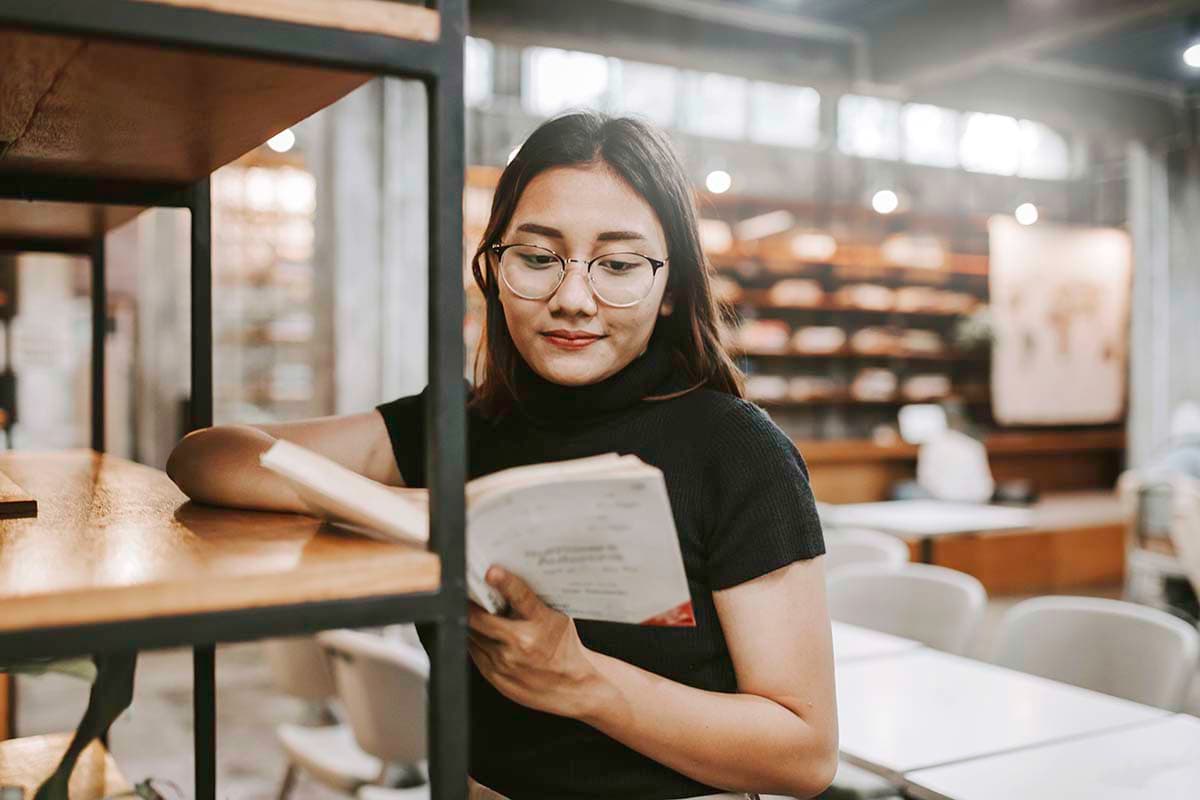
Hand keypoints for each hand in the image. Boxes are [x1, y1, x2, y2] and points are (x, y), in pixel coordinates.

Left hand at [467, 566, 606, 718]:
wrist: (571, 686)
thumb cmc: (563, 646)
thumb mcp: (558, 617)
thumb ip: (534, 601)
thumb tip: (509, 575)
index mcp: (541, 624)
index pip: (521, 597)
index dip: (505, 582)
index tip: (491, 572)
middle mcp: (521, 644)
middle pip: (481, 618)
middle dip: (470, 602)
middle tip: (466, 589)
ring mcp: (505, 662)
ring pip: (472, 634)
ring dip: (469, 620)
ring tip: (471, 609)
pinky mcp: (494, 675)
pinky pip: (473, 650)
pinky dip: (473, 638)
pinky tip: (480, 632)